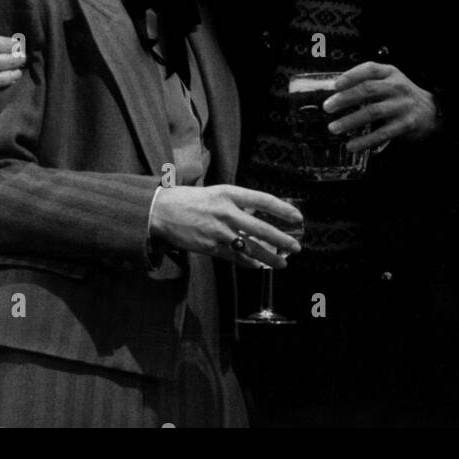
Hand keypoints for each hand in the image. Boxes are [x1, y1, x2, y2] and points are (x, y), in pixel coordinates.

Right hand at [150, 185, 302, 268]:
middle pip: (260, 228)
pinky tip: (258, 266)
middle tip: (296, 246)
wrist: (160, 211)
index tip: (297, 217)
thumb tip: (259, 214)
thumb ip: (237, 203)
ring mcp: (218, 231)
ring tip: (282, 263)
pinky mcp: (209, 247)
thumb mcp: (216, 193)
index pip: (263, 200)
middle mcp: (226, 212)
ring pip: (249, 247)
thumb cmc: (190, 199)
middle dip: (281, 239)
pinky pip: (234, 257)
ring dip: (268, 257)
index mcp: (229, 193)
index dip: (282, 209)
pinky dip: (248, 262)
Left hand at [324, 62, 436, 152]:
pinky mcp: (406, 124)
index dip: (351, 76)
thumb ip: (368, 83)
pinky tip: (352, 145)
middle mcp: (397, 87)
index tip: (335, 85)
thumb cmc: (401, 95)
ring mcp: (402, 105)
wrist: (430, 110)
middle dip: (345, 98)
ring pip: (373, 112)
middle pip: (368, 90)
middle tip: (328, 107)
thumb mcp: (389, 81)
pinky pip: (382, 133)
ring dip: (351, 120)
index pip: (369, 69)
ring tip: (334, 128)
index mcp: (390, 73)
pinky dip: (365, 140)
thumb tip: (335, 93)